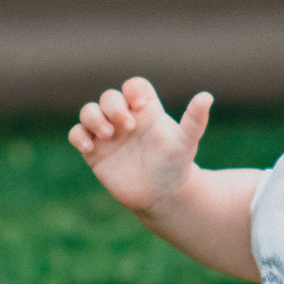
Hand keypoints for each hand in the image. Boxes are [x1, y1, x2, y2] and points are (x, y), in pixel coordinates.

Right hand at [68, 77, 212, 215]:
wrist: (162, 196)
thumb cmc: (176, 166)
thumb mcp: (186, 142)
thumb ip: (194, 120)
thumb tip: (207, 96)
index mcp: (147, 111)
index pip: (134, 86)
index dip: (133, 89)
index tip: (140, 104)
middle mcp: (125, 119)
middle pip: (109, 96)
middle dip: (114, 107)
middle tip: (128, 127)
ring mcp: (108, 135)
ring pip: (89, 111)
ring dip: (93, 117)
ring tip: (107, 135)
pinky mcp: (94, 151)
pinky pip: (76, 134)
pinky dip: (78, 135)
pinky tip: (91, 147)